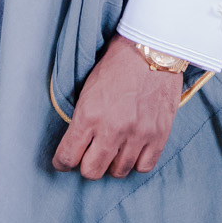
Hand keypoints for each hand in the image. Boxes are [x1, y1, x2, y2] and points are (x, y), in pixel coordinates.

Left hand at [52, 37, 181, 178]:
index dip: (62, 162)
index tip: (65, 161)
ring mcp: (138, 134)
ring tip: (114, 149)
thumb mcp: (87, 91)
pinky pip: (144, 167)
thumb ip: (82, 122)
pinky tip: (133, 150)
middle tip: (91, 154)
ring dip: (113, 163)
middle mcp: (112, 129)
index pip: (67, 157)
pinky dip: (136, 162)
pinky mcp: (159, 135)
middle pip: (91, 172)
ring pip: (118, 172)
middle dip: (87, 165)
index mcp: (89, 116)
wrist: (150, 50)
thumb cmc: (116, 67)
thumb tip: (78, 148)